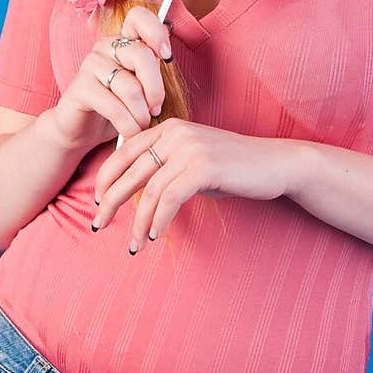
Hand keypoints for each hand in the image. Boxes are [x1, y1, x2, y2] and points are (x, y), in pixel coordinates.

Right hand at [49, 6, 172, 149]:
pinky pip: (114, 106)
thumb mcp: (139, 87)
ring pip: (130, 87)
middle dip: (156, 89)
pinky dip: (128, 124)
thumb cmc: (116, 107)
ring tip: (142, 126)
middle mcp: (105, 47)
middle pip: (142, 56)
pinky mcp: (80, 87)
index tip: (166, 56)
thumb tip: (169, 60)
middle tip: (155, 110)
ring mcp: (91, 64)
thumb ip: (152, 72)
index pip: (139, 17)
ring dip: (142, 114)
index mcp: (123, 41)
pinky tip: (129, 132)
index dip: (157, 32)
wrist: (81, 130)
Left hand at [91, 118, 297, 251]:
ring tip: (134, 244)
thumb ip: (166, 168)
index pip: (124, 152)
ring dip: (138, 222)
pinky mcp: (203, 167)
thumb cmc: (234, 167)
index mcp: (168, 128)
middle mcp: (175, 134)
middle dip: (110, 201)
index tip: (97, 201)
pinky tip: (155, 237)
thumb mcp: (193, 161)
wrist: (275, 164)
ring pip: (149, 190)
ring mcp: (189, 149)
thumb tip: (137, 194)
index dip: (106, 178)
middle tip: (98, 225)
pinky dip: (159, 220)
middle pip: (130, 171)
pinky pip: (170, 198)